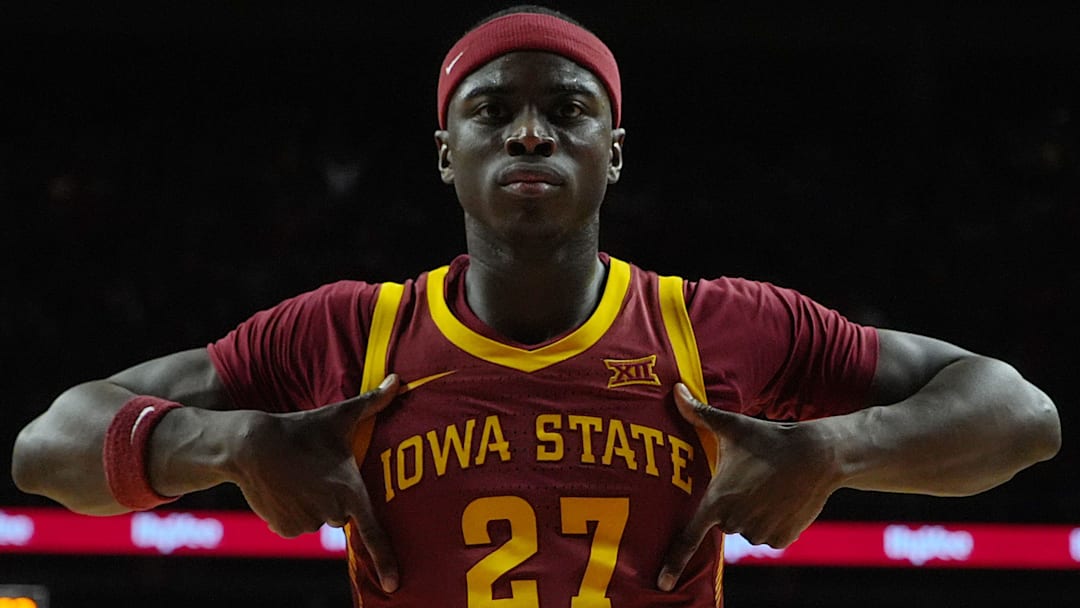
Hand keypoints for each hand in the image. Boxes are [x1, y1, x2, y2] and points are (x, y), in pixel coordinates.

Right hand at [231, 374, 400, 591]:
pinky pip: (297, 525)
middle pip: (343, 514)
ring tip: (299, 477)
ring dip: (313, 503)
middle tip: (318, 472)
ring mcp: (306, 523)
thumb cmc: (302, 429)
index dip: (386, 559)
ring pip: (319, 519)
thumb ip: (374, 402)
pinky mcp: (284, 529)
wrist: (250, 445)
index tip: (396, 585)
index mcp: (349, 489)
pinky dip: (293, 511)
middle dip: (334, 497)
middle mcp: (330, 511)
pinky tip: (285, 489)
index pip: (373, 531)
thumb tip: (400, 380)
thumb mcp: (339, 416)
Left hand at [657, 383, 840, 590]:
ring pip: (747, 529)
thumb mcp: (731, 425)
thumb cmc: (768, 438)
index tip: (661, 584)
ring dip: (754, 513)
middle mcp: (736, 522)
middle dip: (733, 505)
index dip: (673, 562)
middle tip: (750, 480)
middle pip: (724, 522)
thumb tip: (674, 389)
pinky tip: (782, 499)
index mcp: (717, 500)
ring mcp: (760, 533)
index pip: (689, 537)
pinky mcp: (782, 539)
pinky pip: (769, 536)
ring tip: (768, 486)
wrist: (817, 455)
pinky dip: (773, 522)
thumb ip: (698, 412)